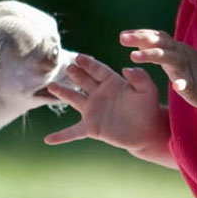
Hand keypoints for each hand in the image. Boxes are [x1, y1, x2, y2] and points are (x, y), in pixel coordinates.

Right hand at [44, 54, 165, 154]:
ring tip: (50, 86)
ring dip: (62, 92)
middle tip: (68, 67)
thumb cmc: (148, 108)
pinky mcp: (91, 127)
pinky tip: (48, 139)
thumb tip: (126, 69)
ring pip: (73, 98)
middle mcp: (99, 93)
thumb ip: (140, 77)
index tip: (79, 57)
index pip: (97, 69)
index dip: (88, 64)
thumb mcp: (148, 90)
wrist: (146, 131)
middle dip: (75, 73)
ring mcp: (93, 110)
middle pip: (83, 80)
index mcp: (112, 82)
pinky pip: (73, 132)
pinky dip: (61, 136)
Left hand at [120, 29, 196, 108]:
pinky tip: (175, 86)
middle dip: (140, 39)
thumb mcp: (169, 54)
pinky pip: (186, 83)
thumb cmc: (187, 67)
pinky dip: (181, 83)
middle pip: (158, 42)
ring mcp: (185, 68)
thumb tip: (133, 39)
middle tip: (122, 39)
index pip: (155, 36)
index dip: (139, 34)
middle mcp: (177, 53)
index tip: (122, 35)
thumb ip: (153, 47)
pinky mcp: (193, 84)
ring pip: (168, 58)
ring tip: (133, 56)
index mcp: (171, 47)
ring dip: (151, 55)